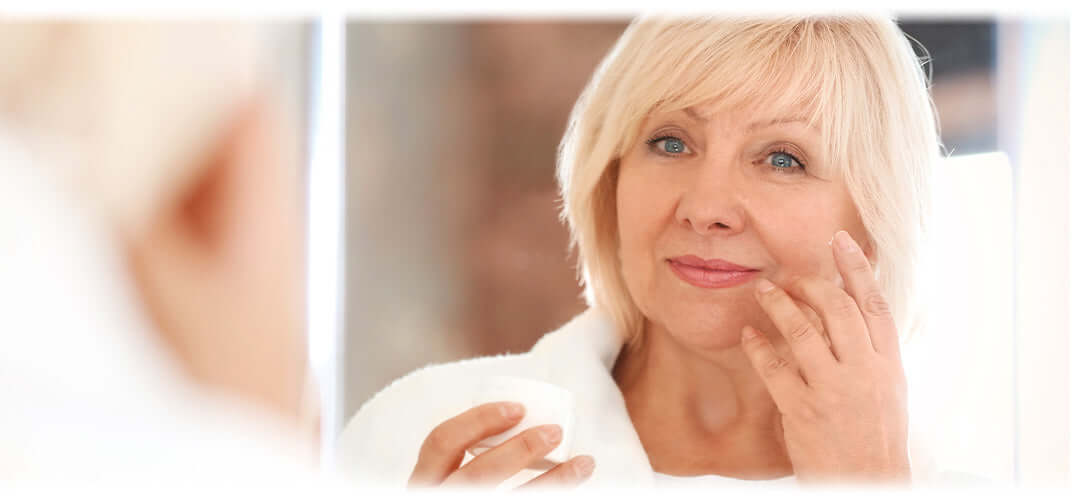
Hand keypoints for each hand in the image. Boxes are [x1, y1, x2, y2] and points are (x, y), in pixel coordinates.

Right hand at [408, 401, 594, 488]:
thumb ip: (464, 462)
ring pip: (513, 499)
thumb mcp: (444, 482)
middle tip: (554, 433)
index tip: (518, 409)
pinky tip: (573, 490)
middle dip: (522, 448)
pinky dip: (553, 498)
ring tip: (583, 464)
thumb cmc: (457, 495)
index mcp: (425, 481)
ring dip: (555, 481)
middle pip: (479, 471)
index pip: (443, 441)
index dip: (481, 419)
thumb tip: (520, 421)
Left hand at [740, 230, 909, 484]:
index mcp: (888, 365)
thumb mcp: (887, 391)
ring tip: (761, 291)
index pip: (875, 305)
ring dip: (778, 305)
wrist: (868, 485)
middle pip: (838, 309)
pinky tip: (748, 335)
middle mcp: (865, 372)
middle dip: (810, 283)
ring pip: (803, 331)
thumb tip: (850, 311)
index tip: (841, 241)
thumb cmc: (874, 438)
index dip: (858, 269)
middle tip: (788, 275)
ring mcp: (834, 391)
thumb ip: (870, 352)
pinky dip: (758, 347)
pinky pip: (776, 369)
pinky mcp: (804, 411)